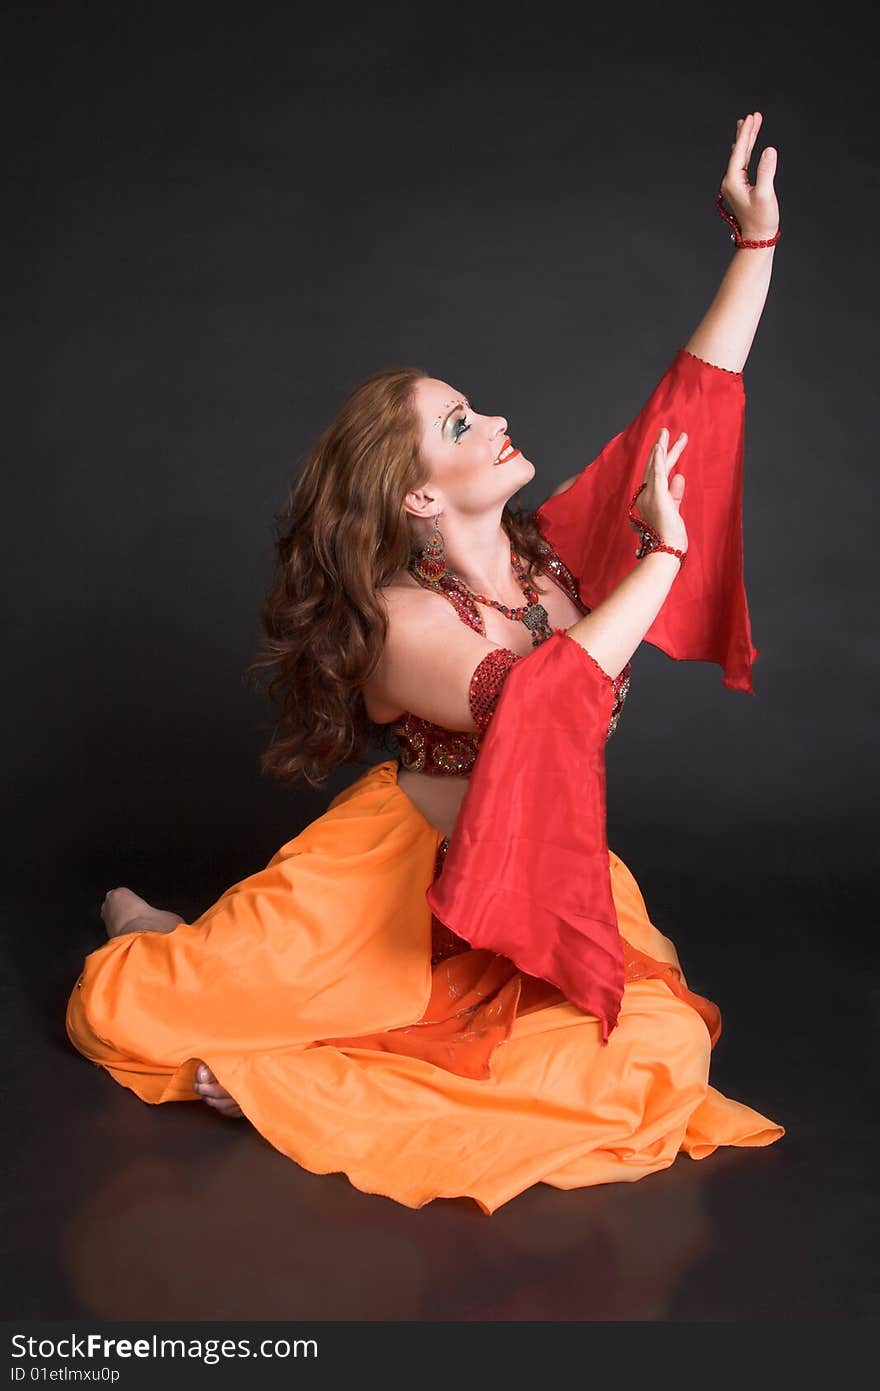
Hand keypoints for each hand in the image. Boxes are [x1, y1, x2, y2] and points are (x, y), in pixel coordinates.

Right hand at [632, 428, 688, 554]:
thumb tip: (679, 476)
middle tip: (666, 431)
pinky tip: (660, 447)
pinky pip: (656, 474)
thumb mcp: (673, 511)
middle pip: (653, 467)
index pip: (656, 475)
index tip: (669, 448)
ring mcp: (650, 496)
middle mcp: (646, 496)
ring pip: (655, 466)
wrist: (666, 550)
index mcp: (649, 500)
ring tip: (666, 432)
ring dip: (661, 447)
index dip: (662, 459)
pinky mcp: (657, 497)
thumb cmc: (669, 537)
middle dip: (661, 448)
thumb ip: (675, 494)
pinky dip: (657, 460)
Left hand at [719, 111, 778, 240]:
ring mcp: (735, 184)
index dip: (746, 134)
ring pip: (740, 156)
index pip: (739, 152)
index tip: (752, 118)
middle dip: (746, 133)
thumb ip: (766, 171)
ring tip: (749, 124)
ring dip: (746, 140)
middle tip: (753, 116)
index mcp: (733, 182)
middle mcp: (730, 182)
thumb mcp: (765, 194)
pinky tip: (746, 146)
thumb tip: (769, 150)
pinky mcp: (740, 188)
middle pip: (738, 151)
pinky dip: (746, 151)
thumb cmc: (761, 219)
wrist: (757, 237)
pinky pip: (742, 164)